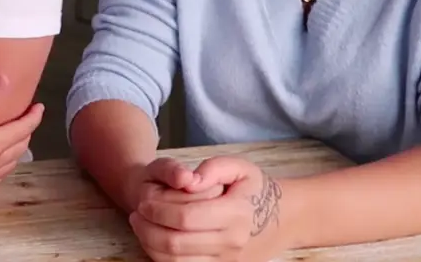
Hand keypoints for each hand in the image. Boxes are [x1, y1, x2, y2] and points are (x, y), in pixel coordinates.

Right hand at [0, 73, 42, 210]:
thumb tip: (4, 79)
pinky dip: (0, 169)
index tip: (39, 107)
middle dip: (26, 133)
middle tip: (25, 121)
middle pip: (19, 149)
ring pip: (7, 167)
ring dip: (14, 152)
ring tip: (12, 142)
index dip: (34, 117)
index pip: (23, 129)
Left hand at [129, 156, 280, 261]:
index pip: (186, 216)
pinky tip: (156, 242)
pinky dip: (164, 258)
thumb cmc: (255, 190)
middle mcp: (232, 243)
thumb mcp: (239, 167)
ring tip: (141, 227)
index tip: (143, 201)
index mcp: (236, 213)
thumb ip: (213, 167)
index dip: (158, 210)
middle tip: (136, 215)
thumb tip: (189, 179)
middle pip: (176, 243)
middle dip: (147, 229)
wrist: (284, 219)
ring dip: (150, 245)